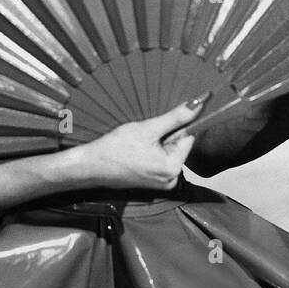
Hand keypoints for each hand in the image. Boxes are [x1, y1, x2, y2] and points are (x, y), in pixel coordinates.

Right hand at [76, 96, 204, 189]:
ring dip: (158, 141)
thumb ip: (176, 117)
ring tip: (139, 144)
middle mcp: (171, 179)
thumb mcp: (148, 128)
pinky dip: (152, 150)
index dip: (177, 124)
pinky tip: (137, 151)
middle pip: (179, 144)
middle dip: (165, 134)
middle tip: (145, 135)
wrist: (91, 166)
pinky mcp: (153, 182)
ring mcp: (162, 182)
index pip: (189, 137)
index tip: (163, 121)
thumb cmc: (115, 149)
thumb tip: (197, 105)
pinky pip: (160, 159)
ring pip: (169, 150)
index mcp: (173, 168)